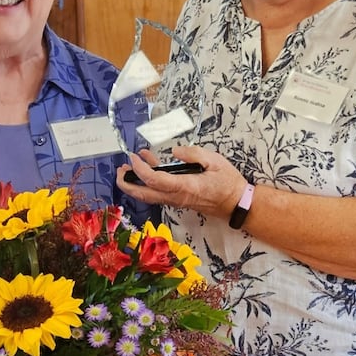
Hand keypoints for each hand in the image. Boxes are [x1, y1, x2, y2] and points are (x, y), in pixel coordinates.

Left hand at [117, 145, 245, 218]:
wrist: (236, 203)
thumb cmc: (228, 182)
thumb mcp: (215, 161)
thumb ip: (193, 154)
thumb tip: (174, 152)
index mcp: (185, 186)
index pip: (155, 181)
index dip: (140, 170)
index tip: (133, 157)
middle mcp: (176, 197)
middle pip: (144, 195)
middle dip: (127, 184)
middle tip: (119, 170)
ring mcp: (176, 200)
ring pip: (149, 195)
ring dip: (135, 183)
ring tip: (128, 166)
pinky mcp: (178, 199)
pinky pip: (159, 192)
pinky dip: (149, 181)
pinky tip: (150, 165)